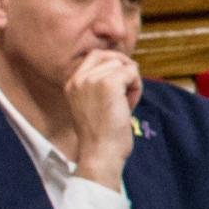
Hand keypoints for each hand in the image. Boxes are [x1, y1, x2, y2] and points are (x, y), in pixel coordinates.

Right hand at [66, 50, 140, 189]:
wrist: (100, 153)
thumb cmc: (103, 135)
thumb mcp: (94, 105)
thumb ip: (101, 85)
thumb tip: (127, 67)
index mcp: (72, 83)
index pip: (96, 56)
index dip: (115, 66)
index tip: (119, 89)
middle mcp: (79, 78)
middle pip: (112, 57)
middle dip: (125, 73)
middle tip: (125, 97)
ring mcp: (92, 79)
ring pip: (125, 65)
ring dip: (132, 83)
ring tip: (125, 104)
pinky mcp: (108, 84)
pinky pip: (132, 73)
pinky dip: (137, 88)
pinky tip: (129, 105)